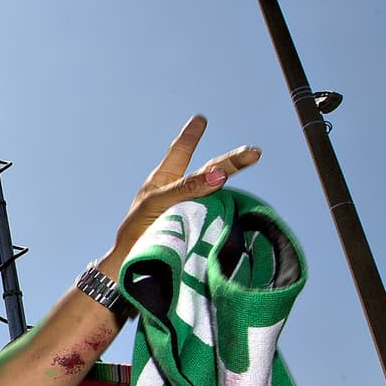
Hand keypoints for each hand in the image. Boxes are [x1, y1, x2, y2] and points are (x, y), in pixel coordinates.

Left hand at [96, 115, 260, 275]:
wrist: (131, 266)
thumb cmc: (136, 230)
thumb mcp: (157, 203)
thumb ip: (187, 188)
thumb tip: (220, 175)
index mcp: (163, 181)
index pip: (180, 152)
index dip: (190, 136)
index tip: (200, 119)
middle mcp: (180, 193)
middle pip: (208, 172)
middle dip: (230, 161)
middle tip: (254, 152)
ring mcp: (189, 210)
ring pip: (215, 194)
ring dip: (231, 182)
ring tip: (250, 162)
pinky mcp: (197, 229)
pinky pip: (216, 216)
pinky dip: (228, 210)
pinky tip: (240, 203)